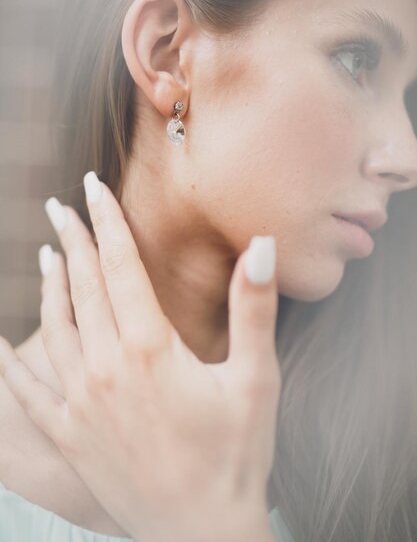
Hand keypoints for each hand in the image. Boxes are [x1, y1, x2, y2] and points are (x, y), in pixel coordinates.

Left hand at [0, 171, 280, 541]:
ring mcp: (81, 404)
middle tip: (62, 207)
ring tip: (47, 253)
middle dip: (73, 241)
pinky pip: (28, 392)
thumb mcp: (256, 378)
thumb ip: (253, 308)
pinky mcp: (70, 436)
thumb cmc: (236, 454)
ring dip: (50, 286)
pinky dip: (10, 364)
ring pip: (55, 328)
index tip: (93, 188)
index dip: (107, 223)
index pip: (120, 267)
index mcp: (149, 349)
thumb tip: (260, 246)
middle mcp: (105, 369)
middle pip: (84, 288)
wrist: (203, 534)